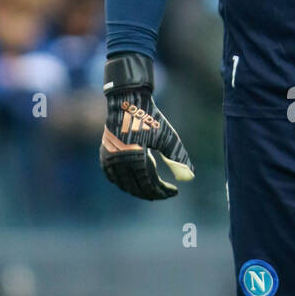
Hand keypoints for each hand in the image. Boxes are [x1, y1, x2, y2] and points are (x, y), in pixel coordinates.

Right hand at [100, 52, 193, 199]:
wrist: (128, 102)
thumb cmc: (150, 118)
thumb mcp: (168, 137)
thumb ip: (178, 158)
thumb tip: (190, 177)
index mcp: (135, 157)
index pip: (149, 185)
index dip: (163, 192)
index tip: (175, 191)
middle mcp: (119, 160)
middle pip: (137, 188)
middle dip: (153, 193)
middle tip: (166, 192)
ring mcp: (109, 158)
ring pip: (124, 185)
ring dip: (139, 190)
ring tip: (153, 189)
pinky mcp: (105, 155)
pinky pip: (113, 177)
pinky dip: (124, 183)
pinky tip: (135, 183)